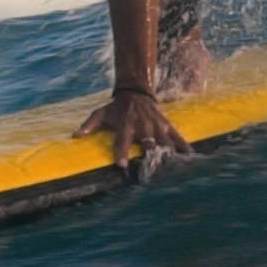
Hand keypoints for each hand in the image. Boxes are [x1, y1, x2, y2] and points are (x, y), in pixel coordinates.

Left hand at [74, 91, 191, 179]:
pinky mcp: (167, 126)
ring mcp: (157, 127)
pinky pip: (178, 138)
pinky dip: (184, 147)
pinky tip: (190, 158)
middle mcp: (143, 127)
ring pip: (166, 143)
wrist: (136, 93)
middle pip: (149, 144)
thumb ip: (89, 125)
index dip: (121, 153)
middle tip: (155, 173)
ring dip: (169, 156)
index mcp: (126, 126)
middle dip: (152, 158)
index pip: (122, 141)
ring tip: (173, 170)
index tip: (122, 165)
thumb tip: (75, 135)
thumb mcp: (101, 113)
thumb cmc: (116, 108)